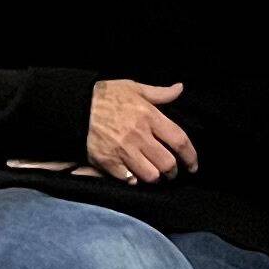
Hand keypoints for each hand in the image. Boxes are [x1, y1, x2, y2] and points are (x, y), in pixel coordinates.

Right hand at [81, 79, 197, 186]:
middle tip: (171, 171)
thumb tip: (180, 88)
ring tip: (153, 174)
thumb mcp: (134, 88)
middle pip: (167, 164)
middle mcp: (139, 136)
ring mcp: (123, 151)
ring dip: (154, 177)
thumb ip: (160, 93)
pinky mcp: (108, 162)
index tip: (192, 165)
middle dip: (173, 171)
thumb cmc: (107, 96)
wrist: (76, 106)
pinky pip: (129, 180)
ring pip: (150, 175)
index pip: (179, 140)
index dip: (191, 156)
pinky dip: (133, 180)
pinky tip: (133, 175)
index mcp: (149, 117)